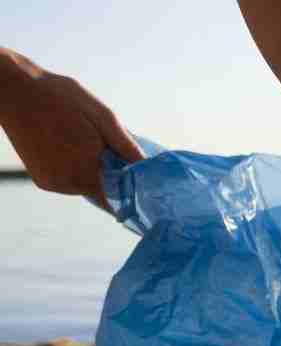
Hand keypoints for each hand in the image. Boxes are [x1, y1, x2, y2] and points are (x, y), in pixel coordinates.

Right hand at [0, 49, 143, 208]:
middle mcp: (69, 183)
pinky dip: (77, 171)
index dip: (133, 194)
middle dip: (114, 178)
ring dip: (94, 172)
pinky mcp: (42, 181)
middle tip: (115, 154)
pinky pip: (70, 182)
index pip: (119, 199)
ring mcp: (53, 184)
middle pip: (105, 193)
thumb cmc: (60, 98)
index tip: (143, 187)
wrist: (14, 91)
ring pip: (87, 187)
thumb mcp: (102, 116)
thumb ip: (126, 145)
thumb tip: (146, 165)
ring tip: (87, 144)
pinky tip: (71, 148)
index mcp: (87, 168)